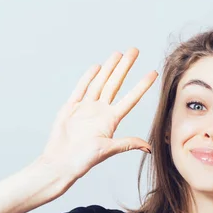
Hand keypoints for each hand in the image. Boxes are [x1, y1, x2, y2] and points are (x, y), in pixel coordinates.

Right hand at [38, 47, 157, 179]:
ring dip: (108, 68)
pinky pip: (81, 89)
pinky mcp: (71, 108)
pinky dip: (88, 78)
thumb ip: (126, 144)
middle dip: (124, 67)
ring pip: (99, 83)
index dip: (141, 86)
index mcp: (110, 121)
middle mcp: (100, 112)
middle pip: (115, 84)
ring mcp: (85, 108)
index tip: (152, 73)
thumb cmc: (83, 160)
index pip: (130, 98)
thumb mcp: (108, 150)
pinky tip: (96, 67)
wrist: (60, 162)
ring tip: (118, 53)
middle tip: (134, 50)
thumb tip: (148, 147)